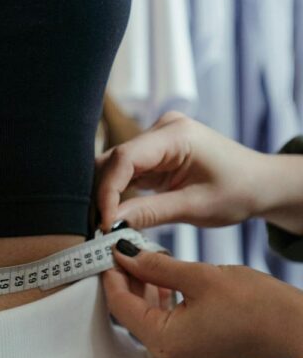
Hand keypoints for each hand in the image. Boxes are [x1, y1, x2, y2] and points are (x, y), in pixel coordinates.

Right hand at [95, 111, 266, 231]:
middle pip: (113, 160)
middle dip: (101, 195)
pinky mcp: (153, 153)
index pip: (124, 158)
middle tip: (97, 229)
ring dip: (106, 195)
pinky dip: (116, 194)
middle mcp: (161, 129)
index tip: (104, 223)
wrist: (260, 184)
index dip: (107, 191)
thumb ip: (149, 212)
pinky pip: (124, 172)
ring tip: (105, 225)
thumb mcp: (194, 207)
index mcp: (176, 134)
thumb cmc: (238, 191)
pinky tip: (114, 215)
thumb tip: (110, 224)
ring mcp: (155, 139)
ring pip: (113, 167)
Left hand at [103, 241, 302, 357]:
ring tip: (141, 258)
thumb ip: (155, 266)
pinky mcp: (192, 355)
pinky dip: (161, 303)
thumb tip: (125, 254)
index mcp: (164, 343)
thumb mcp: (198, 277)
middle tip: (123, 250)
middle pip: (131, 314)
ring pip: (148, 319)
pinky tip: (161, 278)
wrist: (294, 327)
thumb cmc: (255, 304)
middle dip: (127, 281)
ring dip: (144, 289)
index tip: (106, 252)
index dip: (111, 276)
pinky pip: (165, 326)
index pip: (120, 306)